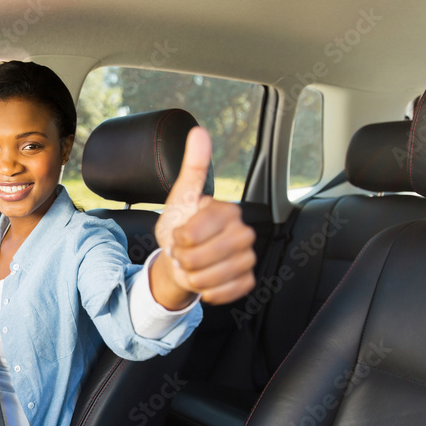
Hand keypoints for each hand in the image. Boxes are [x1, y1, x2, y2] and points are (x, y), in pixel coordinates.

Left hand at [151, 127, 256, 306]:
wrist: (184, 258)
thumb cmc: (182, 227)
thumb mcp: (180, 197)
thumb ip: (193, 167)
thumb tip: (199, 132)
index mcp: (226, 211)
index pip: (192, 234)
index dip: (178, 239)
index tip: (179, 234)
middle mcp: (242, 233)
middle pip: (199, 258)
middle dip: (183, 259)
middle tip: (184, 251)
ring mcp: (247, 257)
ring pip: (209, 278)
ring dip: (192, 276)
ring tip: (192, 265)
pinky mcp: (247, 280)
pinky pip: (224, 292)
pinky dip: (207, 290)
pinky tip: (205, 279)